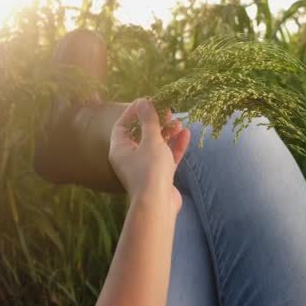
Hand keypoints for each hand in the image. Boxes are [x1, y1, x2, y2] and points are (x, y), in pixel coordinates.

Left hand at [109, 98, 189, 215]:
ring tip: (179, 122)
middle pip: (141, 134)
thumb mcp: (151, 140)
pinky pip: (167, 156)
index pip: (123, 125)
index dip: (134, 112)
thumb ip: (149, 120)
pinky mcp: (160, 176)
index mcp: (120, 149)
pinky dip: (175, 146)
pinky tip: (186, 134)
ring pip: (156, 145)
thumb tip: (144, 101)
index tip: (147, 102)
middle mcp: (130, 158)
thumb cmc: (150, 170)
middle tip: (168, 111)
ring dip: (168, 133)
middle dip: (155, 122)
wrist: (158, 204)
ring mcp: (146, 167)